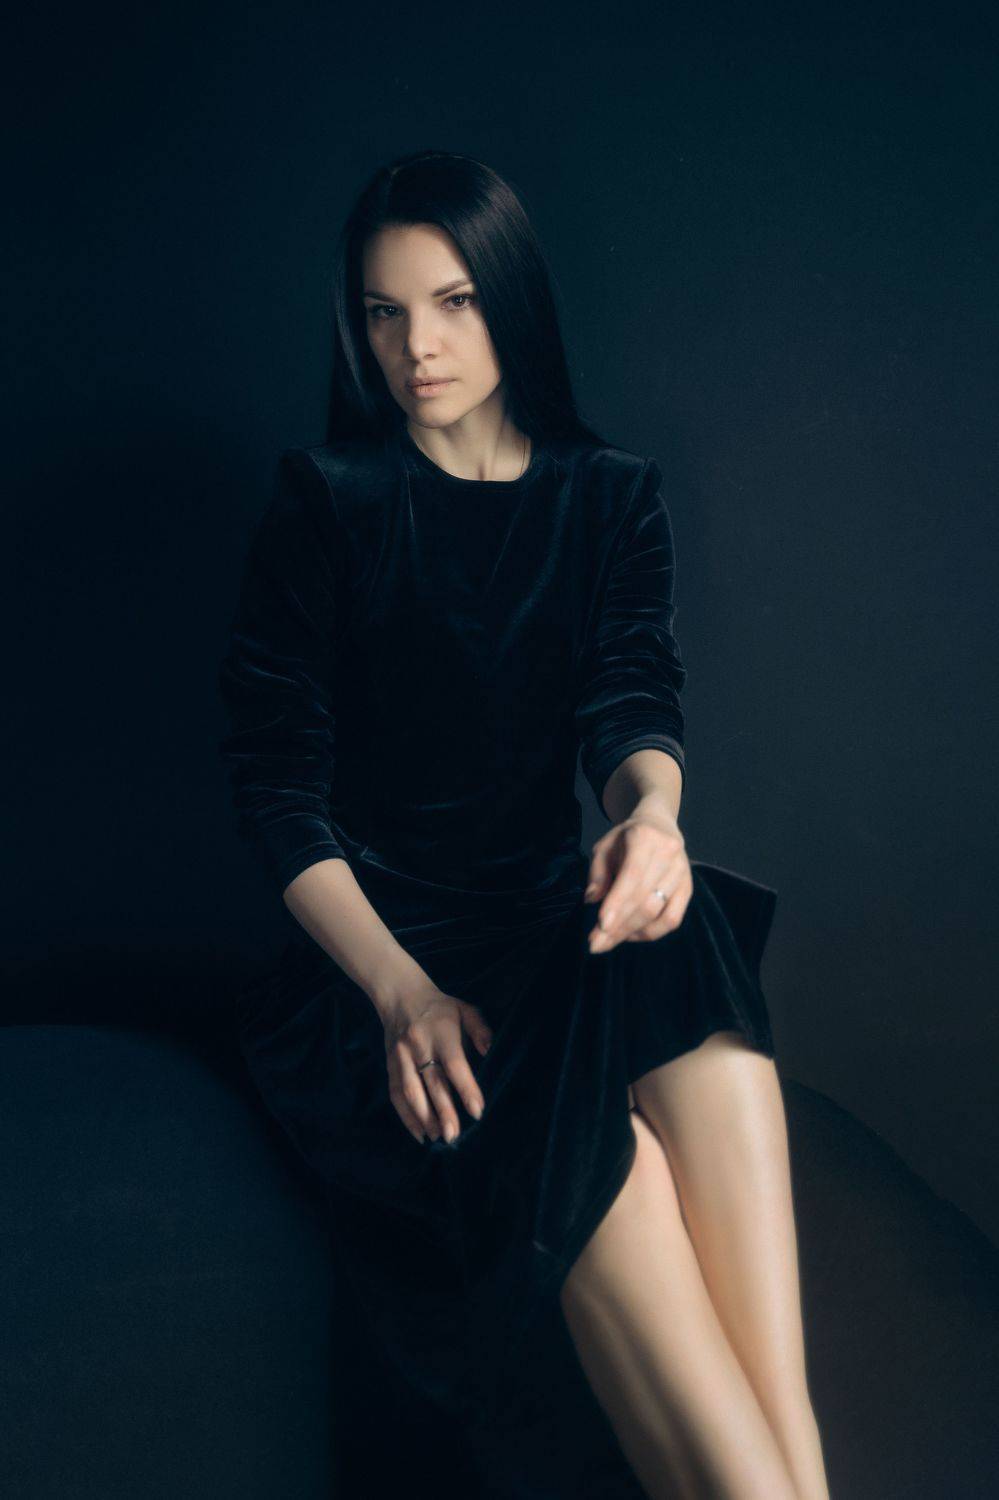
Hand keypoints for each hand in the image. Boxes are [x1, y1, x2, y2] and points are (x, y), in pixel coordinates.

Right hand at [379, 978, 493, 1146]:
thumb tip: (491, 1053)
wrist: (400, 996)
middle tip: (455, 1136)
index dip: (466, 1089)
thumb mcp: (466, 1010)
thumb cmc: (441, 1008)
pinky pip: (395, 1094)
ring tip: (439, 1137)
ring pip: (411, 1092)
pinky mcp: (390, 1065)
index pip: (455, 1064)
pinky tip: (419, 1133)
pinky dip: (406, 1116)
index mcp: (442, 1032)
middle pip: (432, 1083)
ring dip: (424, 1118)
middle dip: (444, 1112)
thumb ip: (480, 1031)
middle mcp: (419, 1045)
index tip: (477, 1111)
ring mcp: (401, 1056)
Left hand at [584, 802, 691, 953]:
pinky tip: (631, 935)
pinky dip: (651, 932)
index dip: (617, 904)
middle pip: (645, 900)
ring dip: (632, 933)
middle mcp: (669, 855)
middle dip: (619, 927)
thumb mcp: (604, 847)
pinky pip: (673, 919)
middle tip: (596, 944)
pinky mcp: (688, 888)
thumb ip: (597, 873)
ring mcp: (682, 873)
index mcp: (645, 838)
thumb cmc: (626, 839)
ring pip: (659, 914)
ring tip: (609, 941)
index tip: (601, 926)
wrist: (659, 826)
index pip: (632, 877)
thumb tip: (592, 900)